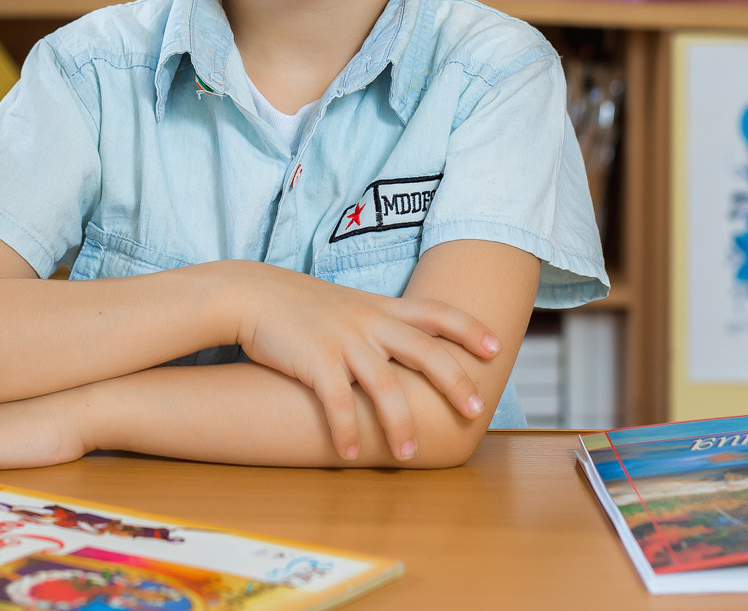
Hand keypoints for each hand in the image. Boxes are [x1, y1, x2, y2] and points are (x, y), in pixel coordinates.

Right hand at [228, 265, 498, 462]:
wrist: (251, 293)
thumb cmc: (299, 304)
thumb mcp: (347, 305)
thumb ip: (379, 322)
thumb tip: (408, 348)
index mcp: (380, 307)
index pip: (436, 312)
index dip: (469, 328)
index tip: (496, 347)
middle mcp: (369, 322)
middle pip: (426, 351)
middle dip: (455, 382)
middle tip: (475, 410)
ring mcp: (343, 340)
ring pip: (385, 385)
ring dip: (400, 424)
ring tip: (410, 454)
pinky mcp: (314, 361)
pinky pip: (338, 402)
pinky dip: (346, 431)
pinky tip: (350, 454)